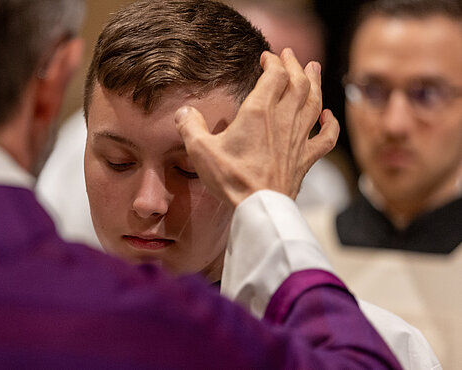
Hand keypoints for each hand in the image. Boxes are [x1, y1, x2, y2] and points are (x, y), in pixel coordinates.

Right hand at [174, 49, 339, 206]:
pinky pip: (325, 138)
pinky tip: (329, 116)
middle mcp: (283, 120)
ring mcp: (298, 139)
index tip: (266, 57)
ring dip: (315, 83)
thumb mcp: (201, 151)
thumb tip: (184, 112)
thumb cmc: (231, 179)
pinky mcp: (305, 159)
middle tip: (291, 55)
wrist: (258, 207)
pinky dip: (330, 125)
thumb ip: (190, 127)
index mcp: (259, 113)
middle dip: (295, 65)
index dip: (273, 62)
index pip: (275, 75)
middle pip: (298, 83)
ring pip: (314, 103)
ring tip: (314, 69)